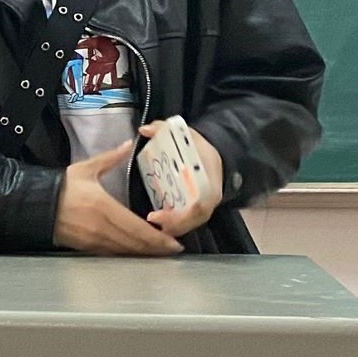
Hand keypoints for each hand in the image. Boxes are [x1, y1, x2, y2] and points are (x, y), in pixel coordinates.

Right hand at [51, 139, 180, 255]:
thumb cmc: (63, 186)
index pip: (138, 227)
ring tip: (161, 252)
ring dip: (144, 253)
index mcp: (104, 206)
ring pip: (126, 251)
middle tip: (174, 249)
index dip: (158, 238)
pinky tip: (138, 253)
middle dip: (157, 248)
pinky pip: (113, 253)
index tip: (174, 241)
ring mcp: (94, 239)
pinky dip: (128, 254)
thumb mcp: (86, 168)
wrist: (37, 204)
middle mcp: (102, 227)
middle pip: (135, 243)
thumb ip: (111, 158)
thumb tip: (128, 144)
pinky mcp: (87, 247)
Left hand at [142, 118, 223, 238]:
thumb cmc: (197, 147)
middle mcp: (211, 196)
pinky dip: (175, 226)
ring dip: (174, 228)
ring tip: (152, 226)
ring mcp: (207, 205)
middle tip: (152, 221)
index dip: (181, 213)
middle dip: (175, 224)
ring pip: (192, 224)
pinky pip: (189, 223)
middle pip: (195, 218)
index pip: (200, 203)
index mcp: (210, 179)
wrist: (213, 154)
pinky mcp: (200, 209)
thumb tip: (144, 130)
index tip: (159, 213)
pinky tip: (160, 226)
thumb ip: (163, 128)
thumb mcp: (183, 133)